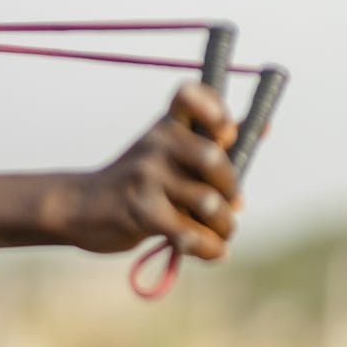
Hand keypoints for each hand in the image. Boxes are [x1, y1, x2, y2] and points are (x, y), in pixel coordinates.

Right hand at [69, 82, 240, 259]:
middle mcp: (156, 143)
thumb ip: (212, 141)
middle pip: (213, 158)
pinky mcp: (140, 211)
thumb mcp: (169, 151)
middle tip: (233, 205)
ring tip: (221, 233)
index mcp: (166, 125)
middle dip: (232, 189)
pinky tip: (212, 252)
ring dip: (224, 226)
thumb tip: (264, 125)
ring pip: (209, 202)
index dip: (216, 108)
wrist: (82, 207)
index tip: (227, 133)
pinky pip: (190, 234)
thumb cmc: (138, 180)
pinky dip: (210, 249)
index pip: (190, 95)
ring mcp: (146, 176)